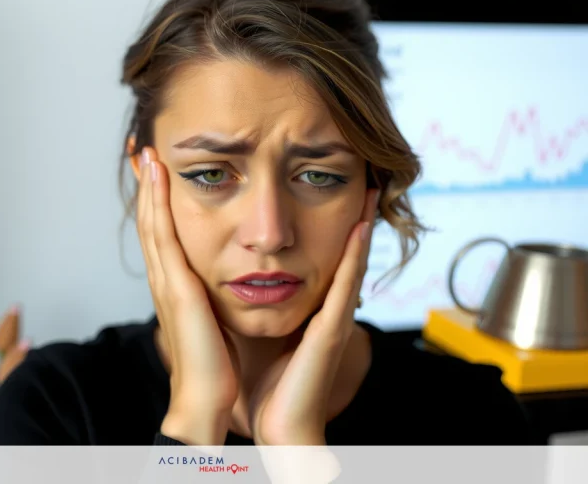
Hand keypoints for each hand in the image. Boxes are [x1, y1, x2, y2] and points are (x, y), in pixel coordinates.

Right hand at [136, 147, 239, 444]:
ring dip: (148, 186)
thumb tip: (220, 288)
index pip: (162, 236)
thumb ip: (210, 301)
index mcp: (175, 288)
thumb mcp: (212, 323)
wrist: (204, 398)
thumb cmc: (214, 367)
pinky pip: (162, 234)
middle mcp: (164, 280)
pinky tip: (158, 176)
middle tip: (143, 150)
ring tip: (146, 153)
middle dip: (146, 186)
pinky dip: (157, 202)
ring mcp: (165, 282)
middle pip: (150, 223)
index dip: (157, 203)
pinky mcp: (174, 287)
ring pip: (152, 222)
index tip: (157, 172)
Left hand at [249, 188, 379, 444]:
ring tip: (368, 191)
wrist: (281, 430)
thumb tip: (243, 287)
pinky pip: (344, 288)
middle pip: (345, 257)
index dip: (334, 230)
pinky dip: (354, 259)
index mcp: (311, 313)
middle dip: (355, 219)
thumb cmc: (270, 390)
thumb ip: (263, 312)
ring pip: (352, 265)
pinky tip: (358, 230)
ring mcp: (333, 322)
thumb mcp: (265, 338)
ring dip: (361, 227)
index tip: (331, 193)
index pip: (324, 262)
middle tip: (362, 179)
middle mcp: (327, 313)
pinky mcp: (330, 334)